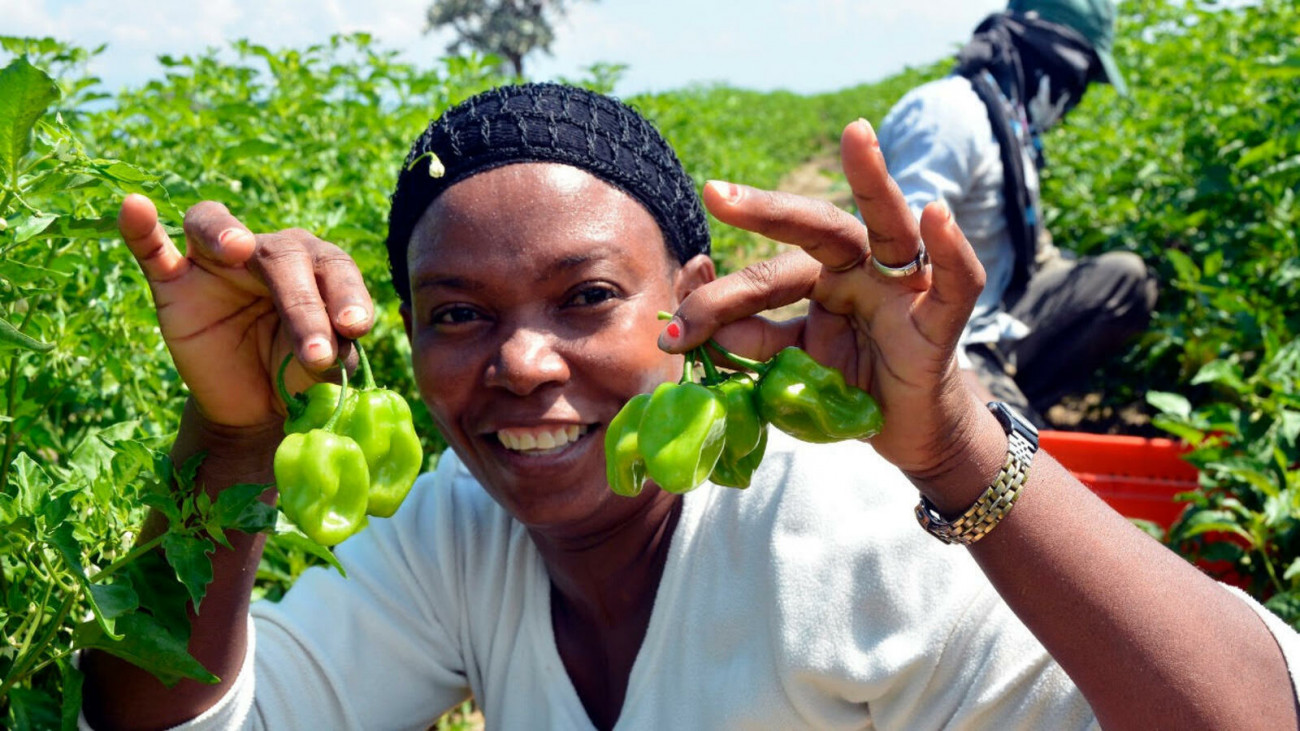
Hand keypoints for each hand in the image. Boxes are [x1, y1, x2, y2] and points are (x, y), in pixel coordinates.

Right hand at [118, 195, 372, 429]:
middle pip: (283, 255)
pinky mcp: (174, 282)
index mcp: (316, 266)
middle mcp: (268, 252)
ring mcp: (215, 262)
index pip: (334, 267)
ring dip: (226, 233)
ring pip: (218, 228)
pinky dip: (141, 227)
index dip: (347, 294)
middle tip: (316, 354)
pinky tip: (134, 208)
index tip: (355, 327)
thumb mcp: (322, 369)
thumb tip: (337, 348)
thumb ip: (336, 354)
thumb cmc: (297, 372)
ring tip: (235, 248)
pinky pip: (152, 248)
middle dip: (303, 306)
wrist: (254, 405)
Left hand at [660, 120, 994, 482]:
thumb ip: (753, 342)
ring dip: (874, 179)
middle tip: (715, 194)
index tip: (676, 317)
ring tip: (857, 136)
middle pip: (816, 228)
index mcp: (819, 279)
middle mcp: (860, 269)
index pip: (767, 273)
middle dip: (767, 211)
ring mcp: (903, 287)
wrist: (907, 432)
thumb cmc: (849, 387)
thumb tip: (699, 331)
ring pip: (889, 226)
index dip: (719, 295)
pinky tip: (936, 215)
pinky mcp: (941, 321)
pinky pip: (956, 282)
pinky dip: (952, 249)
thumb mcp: (791, 366)